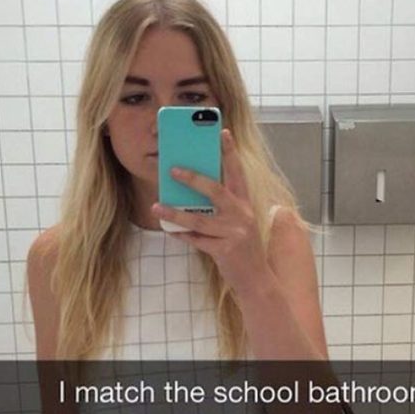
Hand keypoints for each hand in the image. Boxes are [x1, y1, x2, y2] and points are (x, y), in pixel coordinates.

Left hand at [151, 129, 269, 295]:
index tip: (222, 132)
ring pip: (199, 219)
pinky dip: (182, 235)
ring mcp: (234, 234)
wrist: (257, 280)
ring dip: (175, 213)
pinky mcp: (225, 251)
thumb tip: (192, 195)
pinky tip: (169, 230)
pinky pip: (197, 240)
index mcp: (246, 206)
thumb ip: (222, 209)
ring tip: (156, 207)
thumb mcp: (238, 225)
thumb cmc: (243, 250)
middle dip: (192, 179)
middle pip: (215, 191)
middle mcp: (242, 216)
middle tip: (172, 169)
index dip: (230, 153)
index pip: (238, 173)